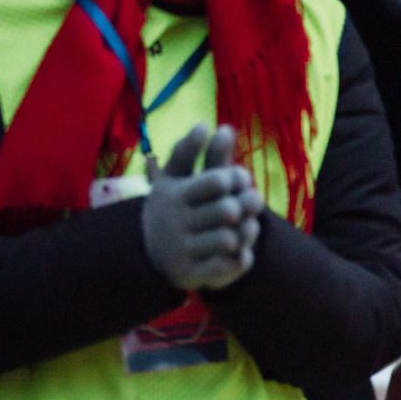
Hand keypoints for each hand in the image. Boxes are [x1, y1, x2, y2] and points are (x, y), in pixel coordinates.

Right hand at [140, 124, 263, 290]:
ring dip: (247, 232)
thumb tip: (208, 123)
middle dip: (247, 205)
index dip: (236, 179)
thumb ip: (192, 151)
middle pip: (228, 210)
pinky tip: (239, 251)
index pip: (217, 181)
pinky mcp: (193, 275)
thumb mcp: (177, 178)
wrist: (149, 254)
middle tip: (250, 204)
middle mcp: (174, 224)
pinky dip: (242, 258)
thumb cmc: (174, 206)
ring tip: (246, 226)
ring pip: (230, 239)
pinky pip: (231, 265)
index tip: (237, 181)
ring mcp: (183, 251)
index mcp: (173, 195)